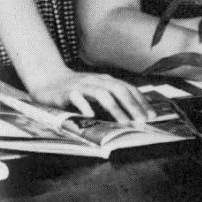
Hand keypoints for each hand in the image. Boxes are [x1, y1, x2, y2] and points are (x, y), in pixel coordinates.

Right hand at [26, 68, 153, 125]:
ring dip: (115, 108)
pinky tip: (91, 116)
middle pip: (120, 90)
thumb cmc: (77, 89)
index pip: (129, 89)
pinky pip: (77, 98)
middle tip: (143, 121)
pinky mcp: (67, 92)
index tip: (152, 115)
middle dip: (133, 106)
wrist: (49, 79)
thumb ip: (112, 99)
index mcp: (108, 81)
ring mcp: (83, 85)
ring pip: (102, 94)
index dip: (142, 101)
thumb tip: (133, 112)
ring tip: (125, 122)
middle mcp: (98, 80)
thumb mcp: (97, 91)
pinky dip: (85, 106)